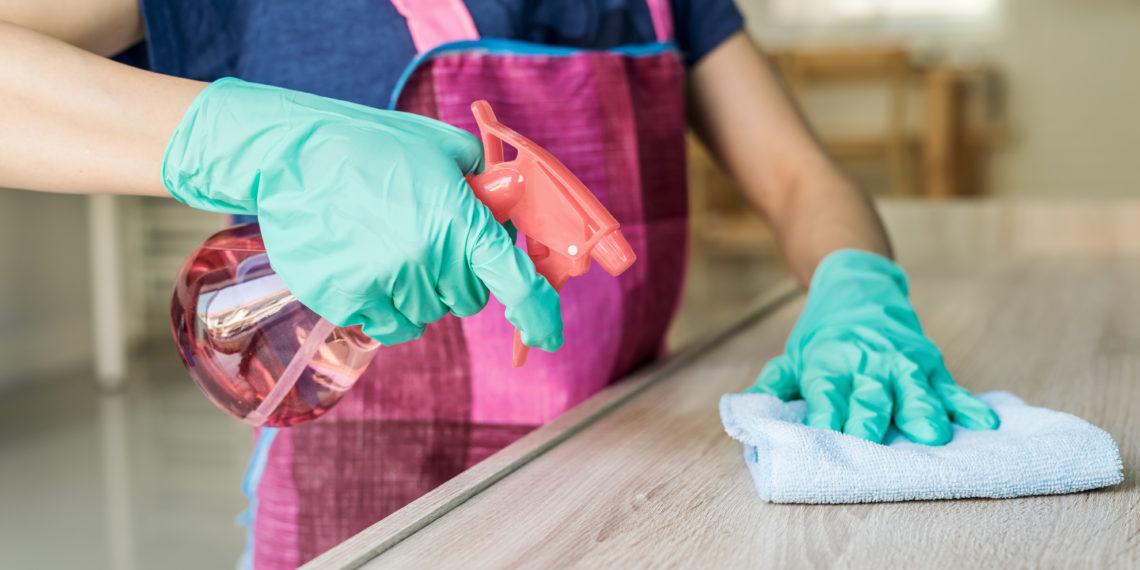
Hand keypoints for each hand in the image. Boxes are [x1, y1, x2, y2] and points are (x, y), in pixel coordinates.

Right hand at [162, 78, 561, 348]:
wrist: (291, 154)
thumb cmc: (372, 145)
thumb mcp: (443, 148)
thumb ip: (486, 183)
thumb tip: (507, 210)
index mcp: (459, 220)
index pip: (515, 282)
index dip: (538, 315)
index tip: (547, 336)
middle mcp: (428, 258)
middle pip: (468, 299)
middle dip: (457, 274)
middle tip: (425, 235)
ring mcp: (385, 283)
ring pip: (428, 315)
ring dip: (420, 291)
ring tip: (387, 245)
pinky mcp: (347, 301)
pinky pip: (390, 327)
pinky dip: (387, 308)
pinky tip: (368, 267)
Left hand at [747, 250, 997, 444]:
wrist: (858, 287)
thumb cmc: (823, 335)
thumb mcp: (792, 355)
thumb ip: (772, 385)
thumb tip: (744, 410)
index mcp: (830, 364)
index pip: (826, 393)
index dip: (825, 414)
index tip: (826, 434)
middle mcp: (867, 363)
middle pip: (870, 394)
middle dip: (871, 417)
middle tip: (874, 440)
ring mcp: (902, 363)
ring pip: (913, 389)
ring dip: (922, 411)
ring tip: (932, 434)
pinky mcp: (929, 363)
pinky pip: (950, 387)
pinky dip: (967, 405)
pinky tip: (983, 424)